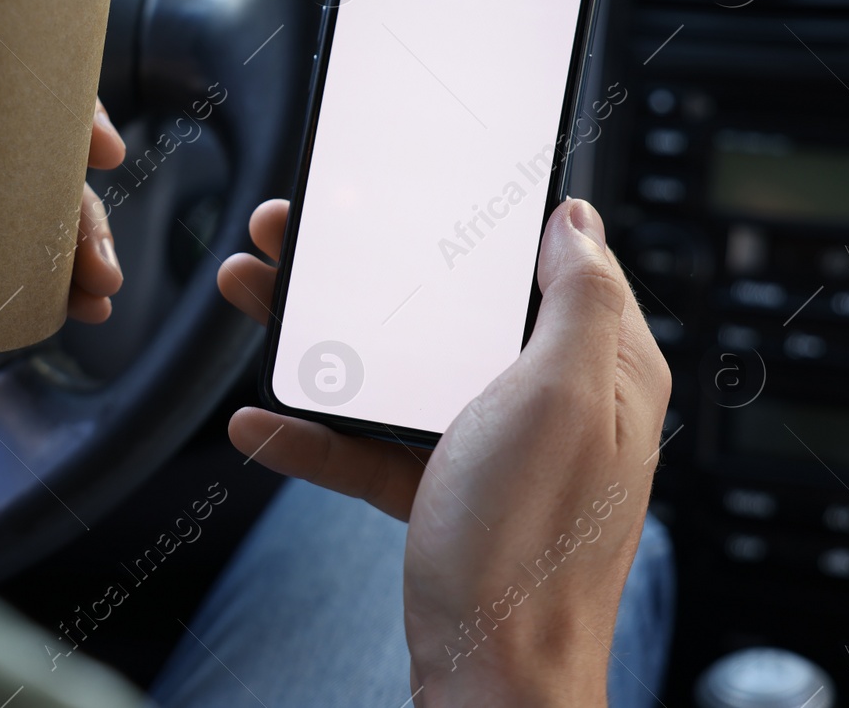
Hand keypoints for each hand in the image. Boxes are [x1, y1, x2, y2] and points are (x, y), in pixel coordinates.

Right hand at [218, 198, 669, 706]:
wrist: (491, 679)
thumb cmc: (530, 545)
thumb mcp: (559, 398)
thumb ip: (577, 299)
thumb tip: (577, 220)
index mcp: (597, 368)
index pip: (542, 262)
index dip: (475, 220)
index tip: (408, 188)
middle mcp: (547, 402)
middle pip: (448, 310)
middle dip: (366, 272)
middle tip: (294, 238)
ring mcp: (492, 451)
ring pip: (400, 370)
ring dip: (322, 338)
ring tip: (252, 297)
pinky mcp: (443, 494)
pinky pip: (373, 446)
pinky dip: (317, 432)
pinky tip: (260, 421)